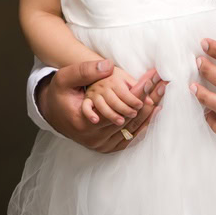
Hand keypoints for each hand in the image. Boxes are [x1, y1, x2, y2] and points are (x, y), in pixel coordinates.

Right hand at [37, 58, 168, 153]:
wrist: (51, 114)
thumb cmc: (59, 94)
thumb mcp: (65, 78)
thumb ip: (84, 71)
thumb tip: (107, 66)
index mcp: (85, 122)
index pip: (119, 106)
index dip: (137, 92)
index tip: (152, 78)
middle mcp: (95, 138)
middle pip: (130, 118)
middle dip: (149, 98)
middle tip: (164, 82)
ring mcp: (102, 145)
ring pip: (133, 128)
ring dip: (150, 110)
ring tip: (162, 91)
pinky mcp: (107, 148)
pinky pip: (131, 137)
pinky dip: (144, 123)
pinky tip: (155, 109)